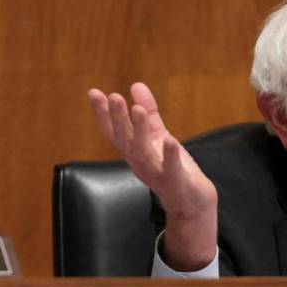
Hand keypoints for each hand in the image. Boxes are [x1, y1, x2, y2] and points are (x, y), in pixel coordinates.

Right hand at [88, 82, 217, 270]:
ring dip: (139, 131)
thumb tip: (136, 85)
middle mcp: (140, 163)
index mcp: (134, 152)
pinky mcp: (176, 182)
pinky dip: (169, 156)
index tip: (94, 93)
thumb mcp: (159, 137)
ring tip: (137, 110)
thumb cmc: (173, 168)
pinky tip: (170, 140)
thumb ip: (149, 113)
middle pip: (124, 140)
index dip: (103, 114)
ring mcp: (156, 174)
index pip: (114, 132)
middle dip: (118, 119)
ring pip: (142, 152)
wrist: (192, 202)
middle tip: (113, 97)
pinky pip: (171, 169)